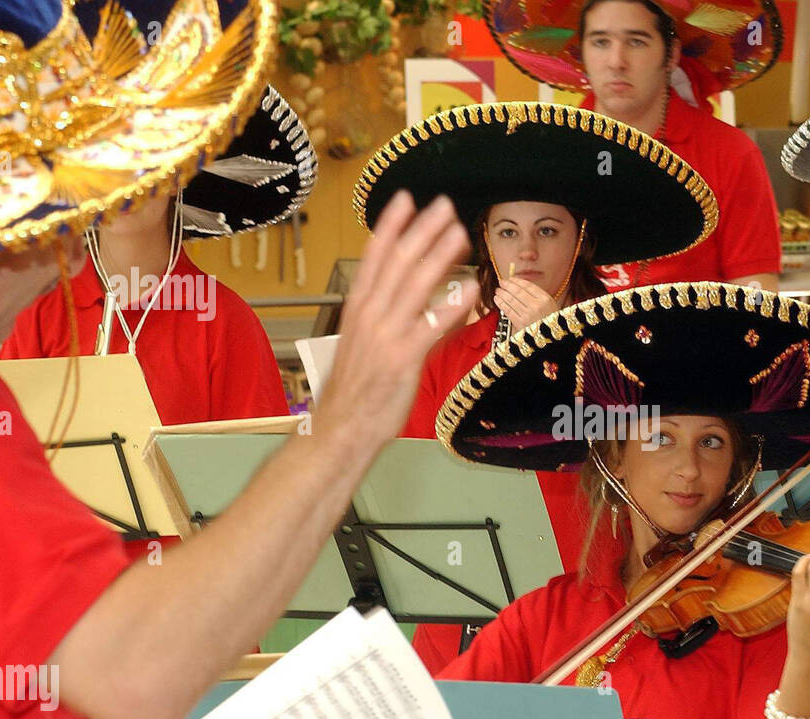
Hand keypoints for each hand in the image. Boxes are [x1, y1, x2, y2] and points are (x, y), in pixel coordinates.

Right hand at [319, 192, 478, 444]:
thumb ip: (390, 319)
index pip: (375, 257)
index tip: (406, 198)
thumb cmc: (355, 391)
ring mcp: (386, 335)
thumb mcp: (365, 345)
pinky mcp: (402, 359)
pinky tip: (470, 288)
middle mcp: (370, 315)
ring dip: (439, 255)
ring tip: (460, 232)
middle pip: (398, 262)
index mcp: (358, 308)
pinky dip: (450, 306)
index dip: (391, 226)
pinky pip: (430, 327)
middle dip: (422, 230)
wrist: (340, 428)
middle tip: (444, 204)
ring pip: (415, 285)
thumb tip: (418, 301)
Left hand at [493, 276, 557, 330]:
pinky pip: (508, 310)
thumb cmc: (551, 323)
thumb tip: (520, 287)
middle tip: (501, 282)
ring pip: (511, 300)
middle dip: (507, 285)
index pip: (528, 286)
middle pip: (518, 291)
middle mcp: (536, 305)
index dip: (517, 281)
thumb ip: (538, 296)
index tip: (511, 279)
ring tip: (498, 290)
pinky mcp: (520, 324)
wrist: (551, 339)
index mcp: (545, 299)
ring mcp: (528, 315)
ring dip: (502, 293)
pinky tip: (497, 299)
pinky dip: (501, 303)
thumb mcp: (550, 306)